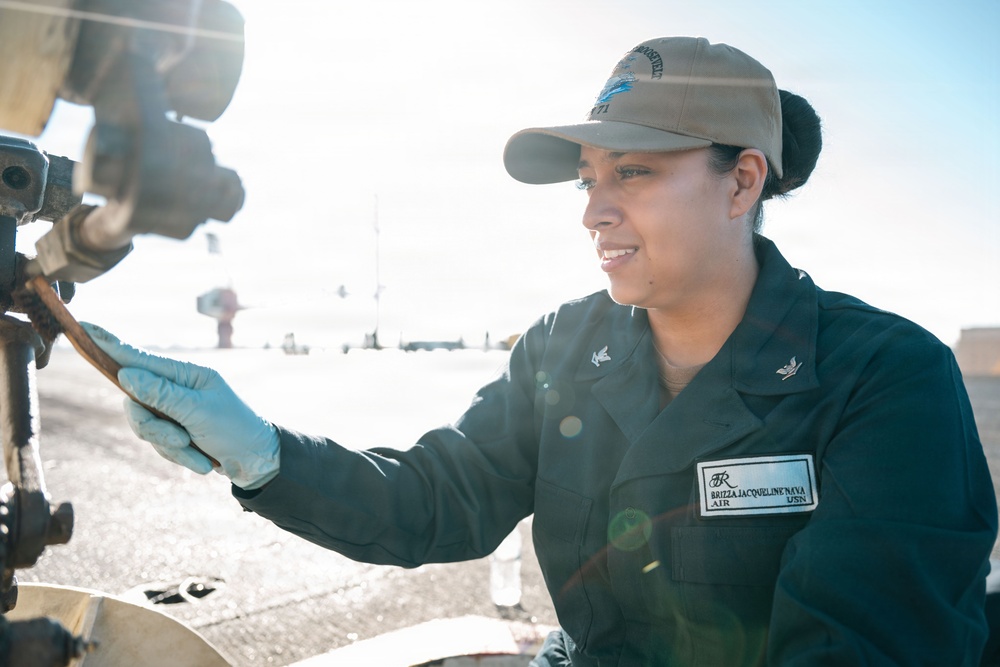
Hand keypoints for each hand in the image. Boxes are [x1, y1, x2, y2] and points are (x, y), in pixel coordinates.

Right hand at [81, 323, 278, 488]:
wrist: (256, 463)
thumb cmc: (235, 430)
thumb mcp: (199, 412)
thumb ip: (161, 394)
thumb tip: (125, 374)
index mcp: (187, 374)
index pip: (141, 358)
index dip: (111, 345)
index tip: (85, 327)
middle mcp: (177, 389)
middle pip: (136, 402)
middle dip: (155, 427)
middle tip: (181, 438)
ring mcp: (174, 411)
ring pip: (145, 427)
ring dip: (173, 447)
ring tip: (201, 455)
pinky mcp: (174, 432)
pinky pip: (158, 445)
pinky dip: (180, 457)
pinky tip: (204, 462)